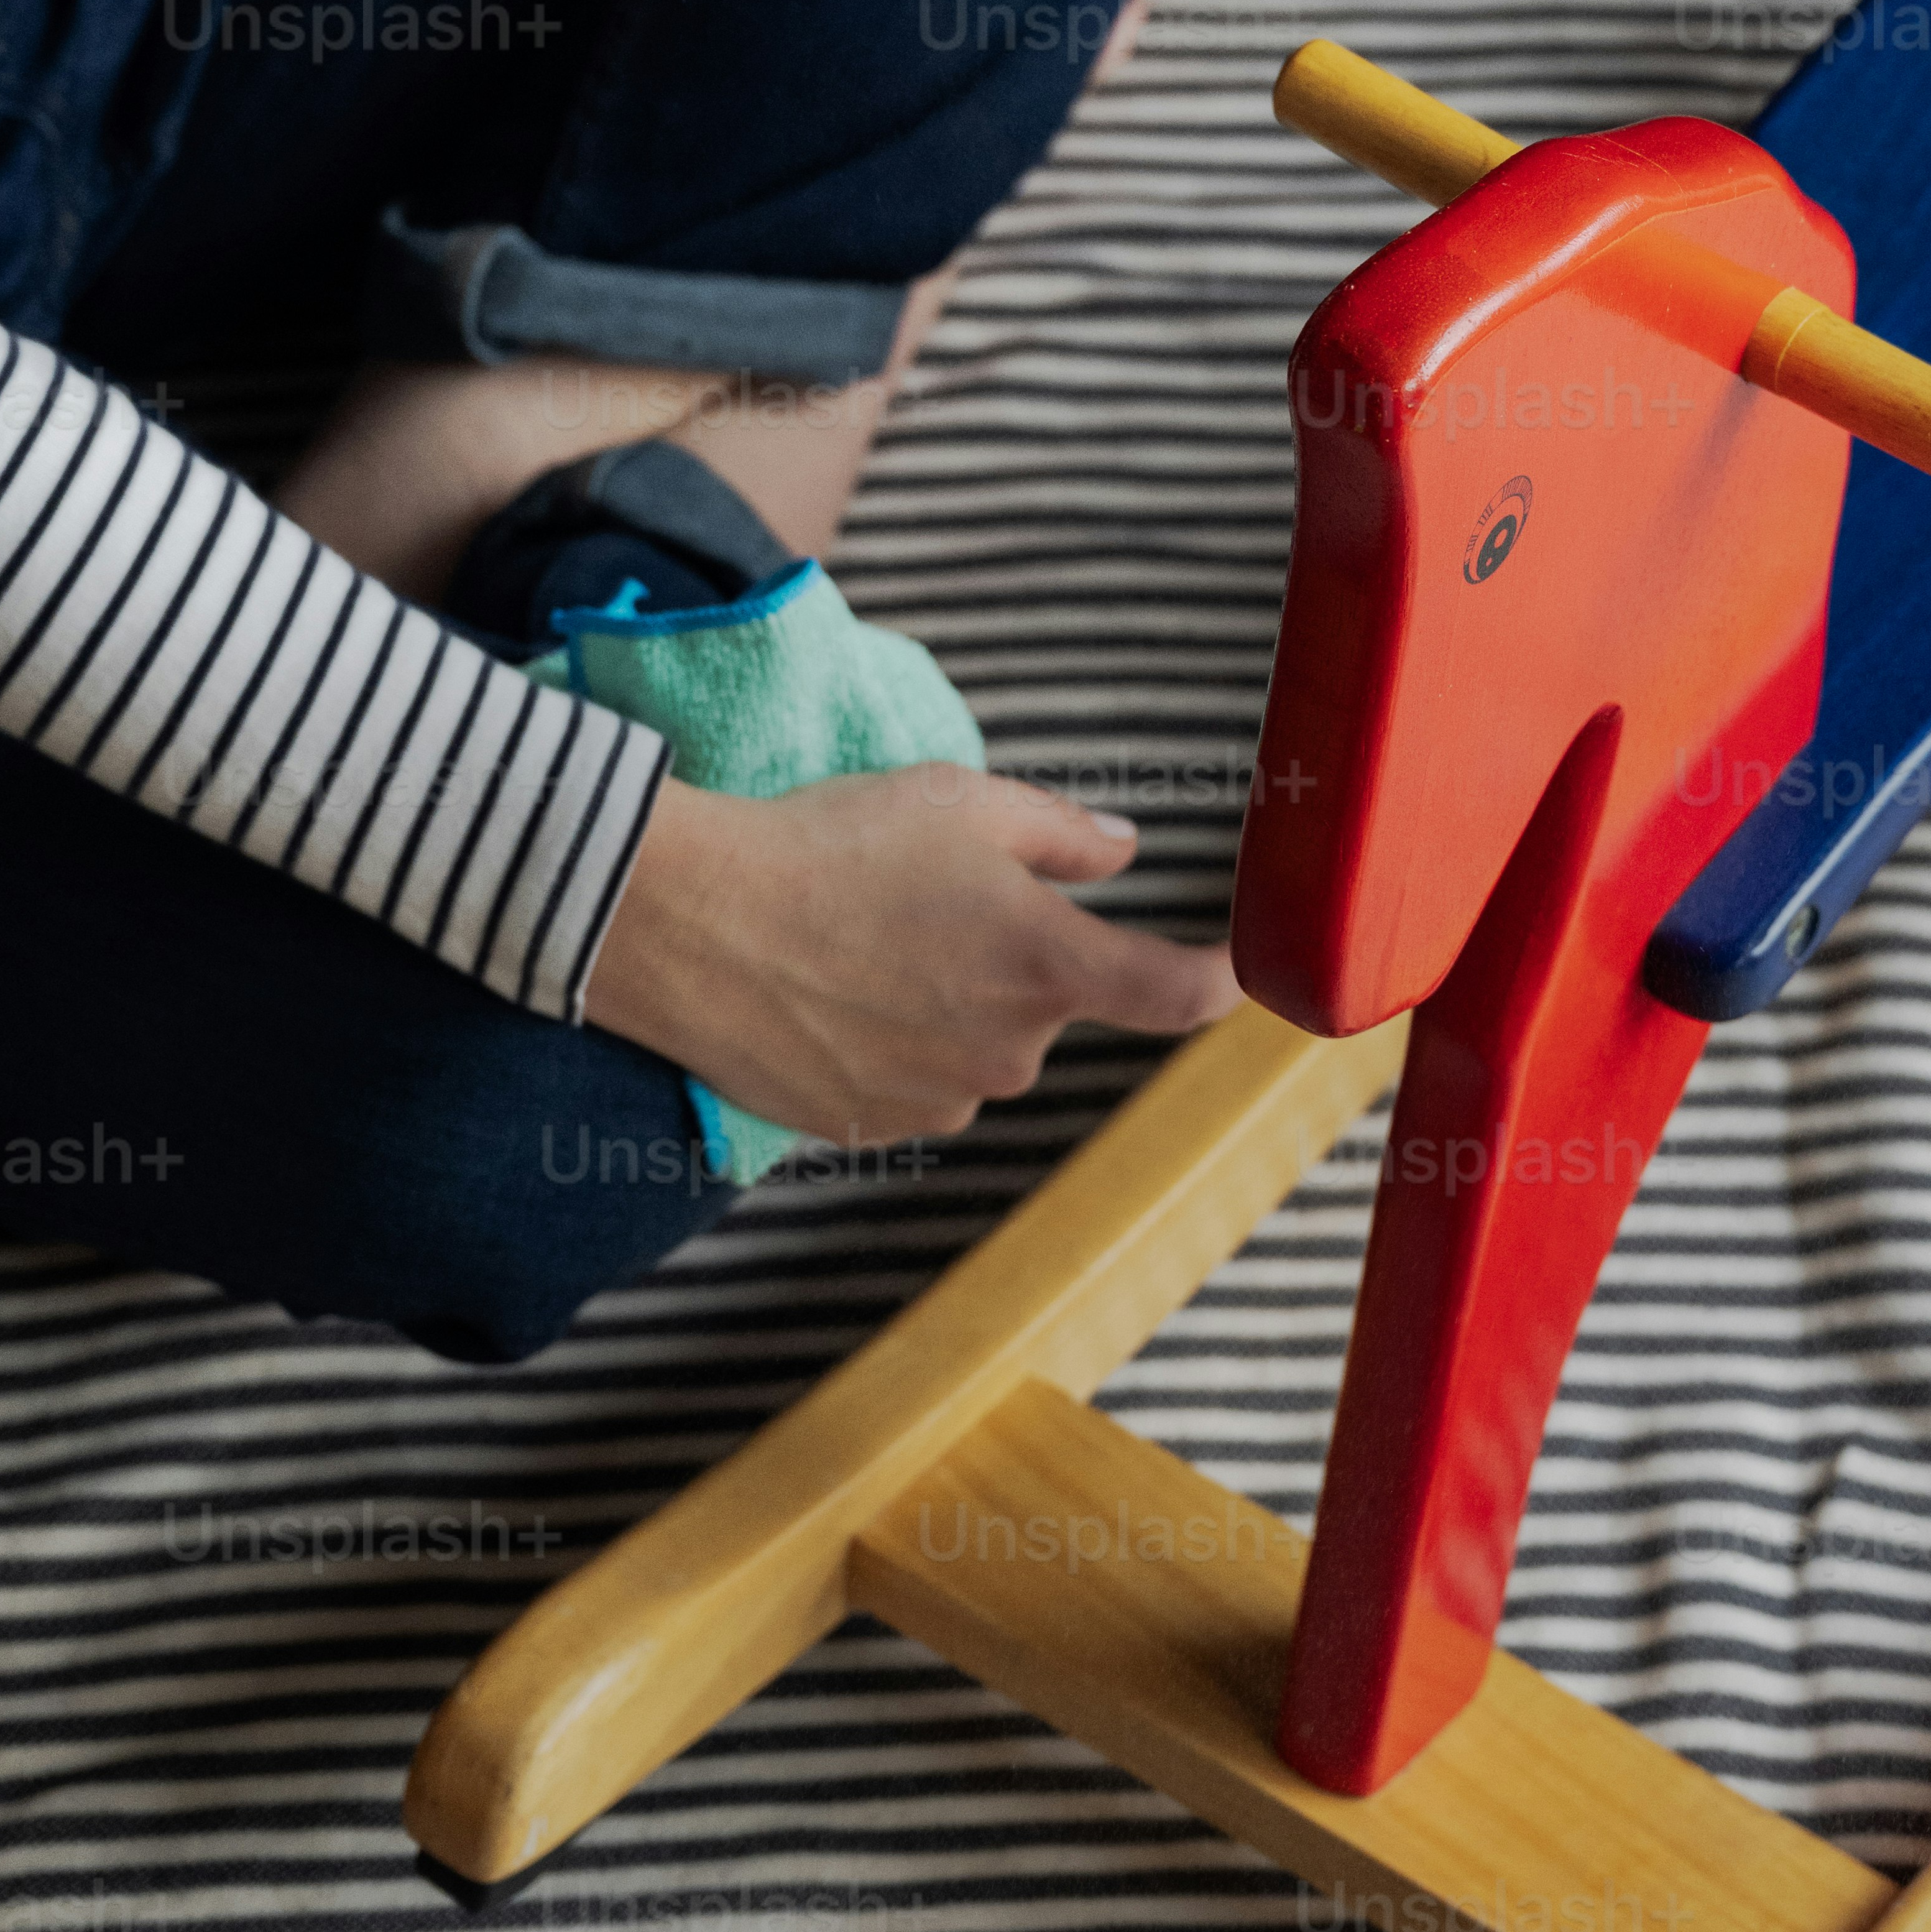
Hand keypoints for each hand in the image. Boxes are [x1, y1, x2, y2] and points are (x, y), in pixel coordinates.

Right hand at [580, 768, 1240, 1147]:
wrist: (689, 920)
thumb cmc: (831, 844)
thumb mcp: (961, 801)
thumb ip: (1063, 834)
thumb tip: (1124, 851)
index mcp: (1047, 964)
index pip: (1178, 996)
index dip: (1224, 982)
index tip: (1241, 971)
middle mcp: (1009, 1050)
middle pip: (1051, 1011)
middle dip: (1014, 963)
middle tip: (930, 901)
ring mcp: (940, 1099)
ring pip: (980, 1051)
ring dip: (949, 1006)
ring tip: (862, 944)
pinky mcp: (872, 1130)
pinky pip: (914, 1085)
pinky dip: (891, 1046)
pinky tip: (830, 993)